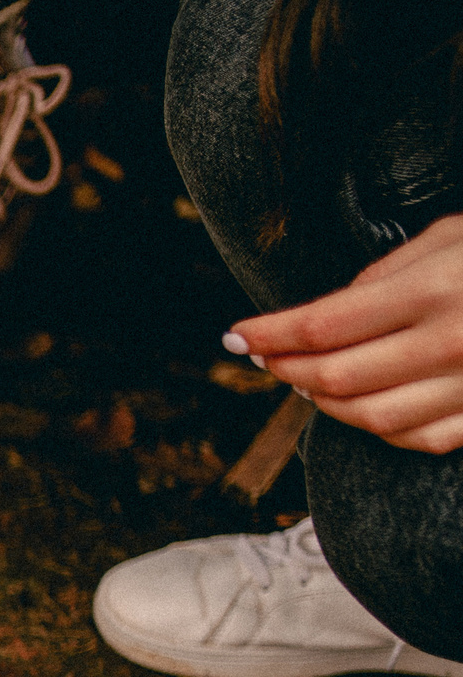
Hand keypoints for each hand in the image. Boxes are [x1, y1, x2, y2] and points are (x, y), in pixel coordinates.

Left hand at [231, 213, 462, 454]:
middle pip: (334, 378)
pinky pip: (416, 439)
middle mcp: (455, 341)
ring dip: (323, 404)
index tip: (234, 336)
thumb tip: (316, 318)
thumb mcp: (450, 237)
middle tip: (265, 358)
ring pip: (368, 418)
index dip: (268, 335)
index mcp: (439, 288)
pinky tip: (358, 404)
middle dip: (286, 371)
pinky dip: (375, 428)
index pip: (322, 325)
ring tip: (303, 382)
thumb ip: (383, 275)